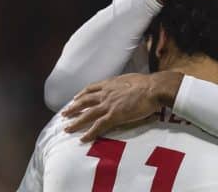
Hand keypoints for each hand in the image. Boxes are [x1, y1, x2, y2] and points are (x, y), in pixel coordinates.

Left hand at [61, 72, 182, 141]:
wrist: (153, 88)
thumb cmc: (147, 83)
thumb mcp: (131, 79)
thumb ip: (124, 83)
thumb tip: (126, 85)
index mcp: (111, 84)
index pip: (92, 88)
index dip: (82, 94)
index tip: (76, 98)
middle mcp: (106, 93)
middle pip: (85, 101)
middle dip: (73, 108)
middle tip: (64, 114)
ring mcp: (109, 105)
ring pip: (87, 114)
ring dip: (76, 122)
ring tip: (67, 128)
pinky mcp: (114, 116)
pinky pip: (98, 126)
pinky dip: (89, 133)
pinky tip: (83, 139)